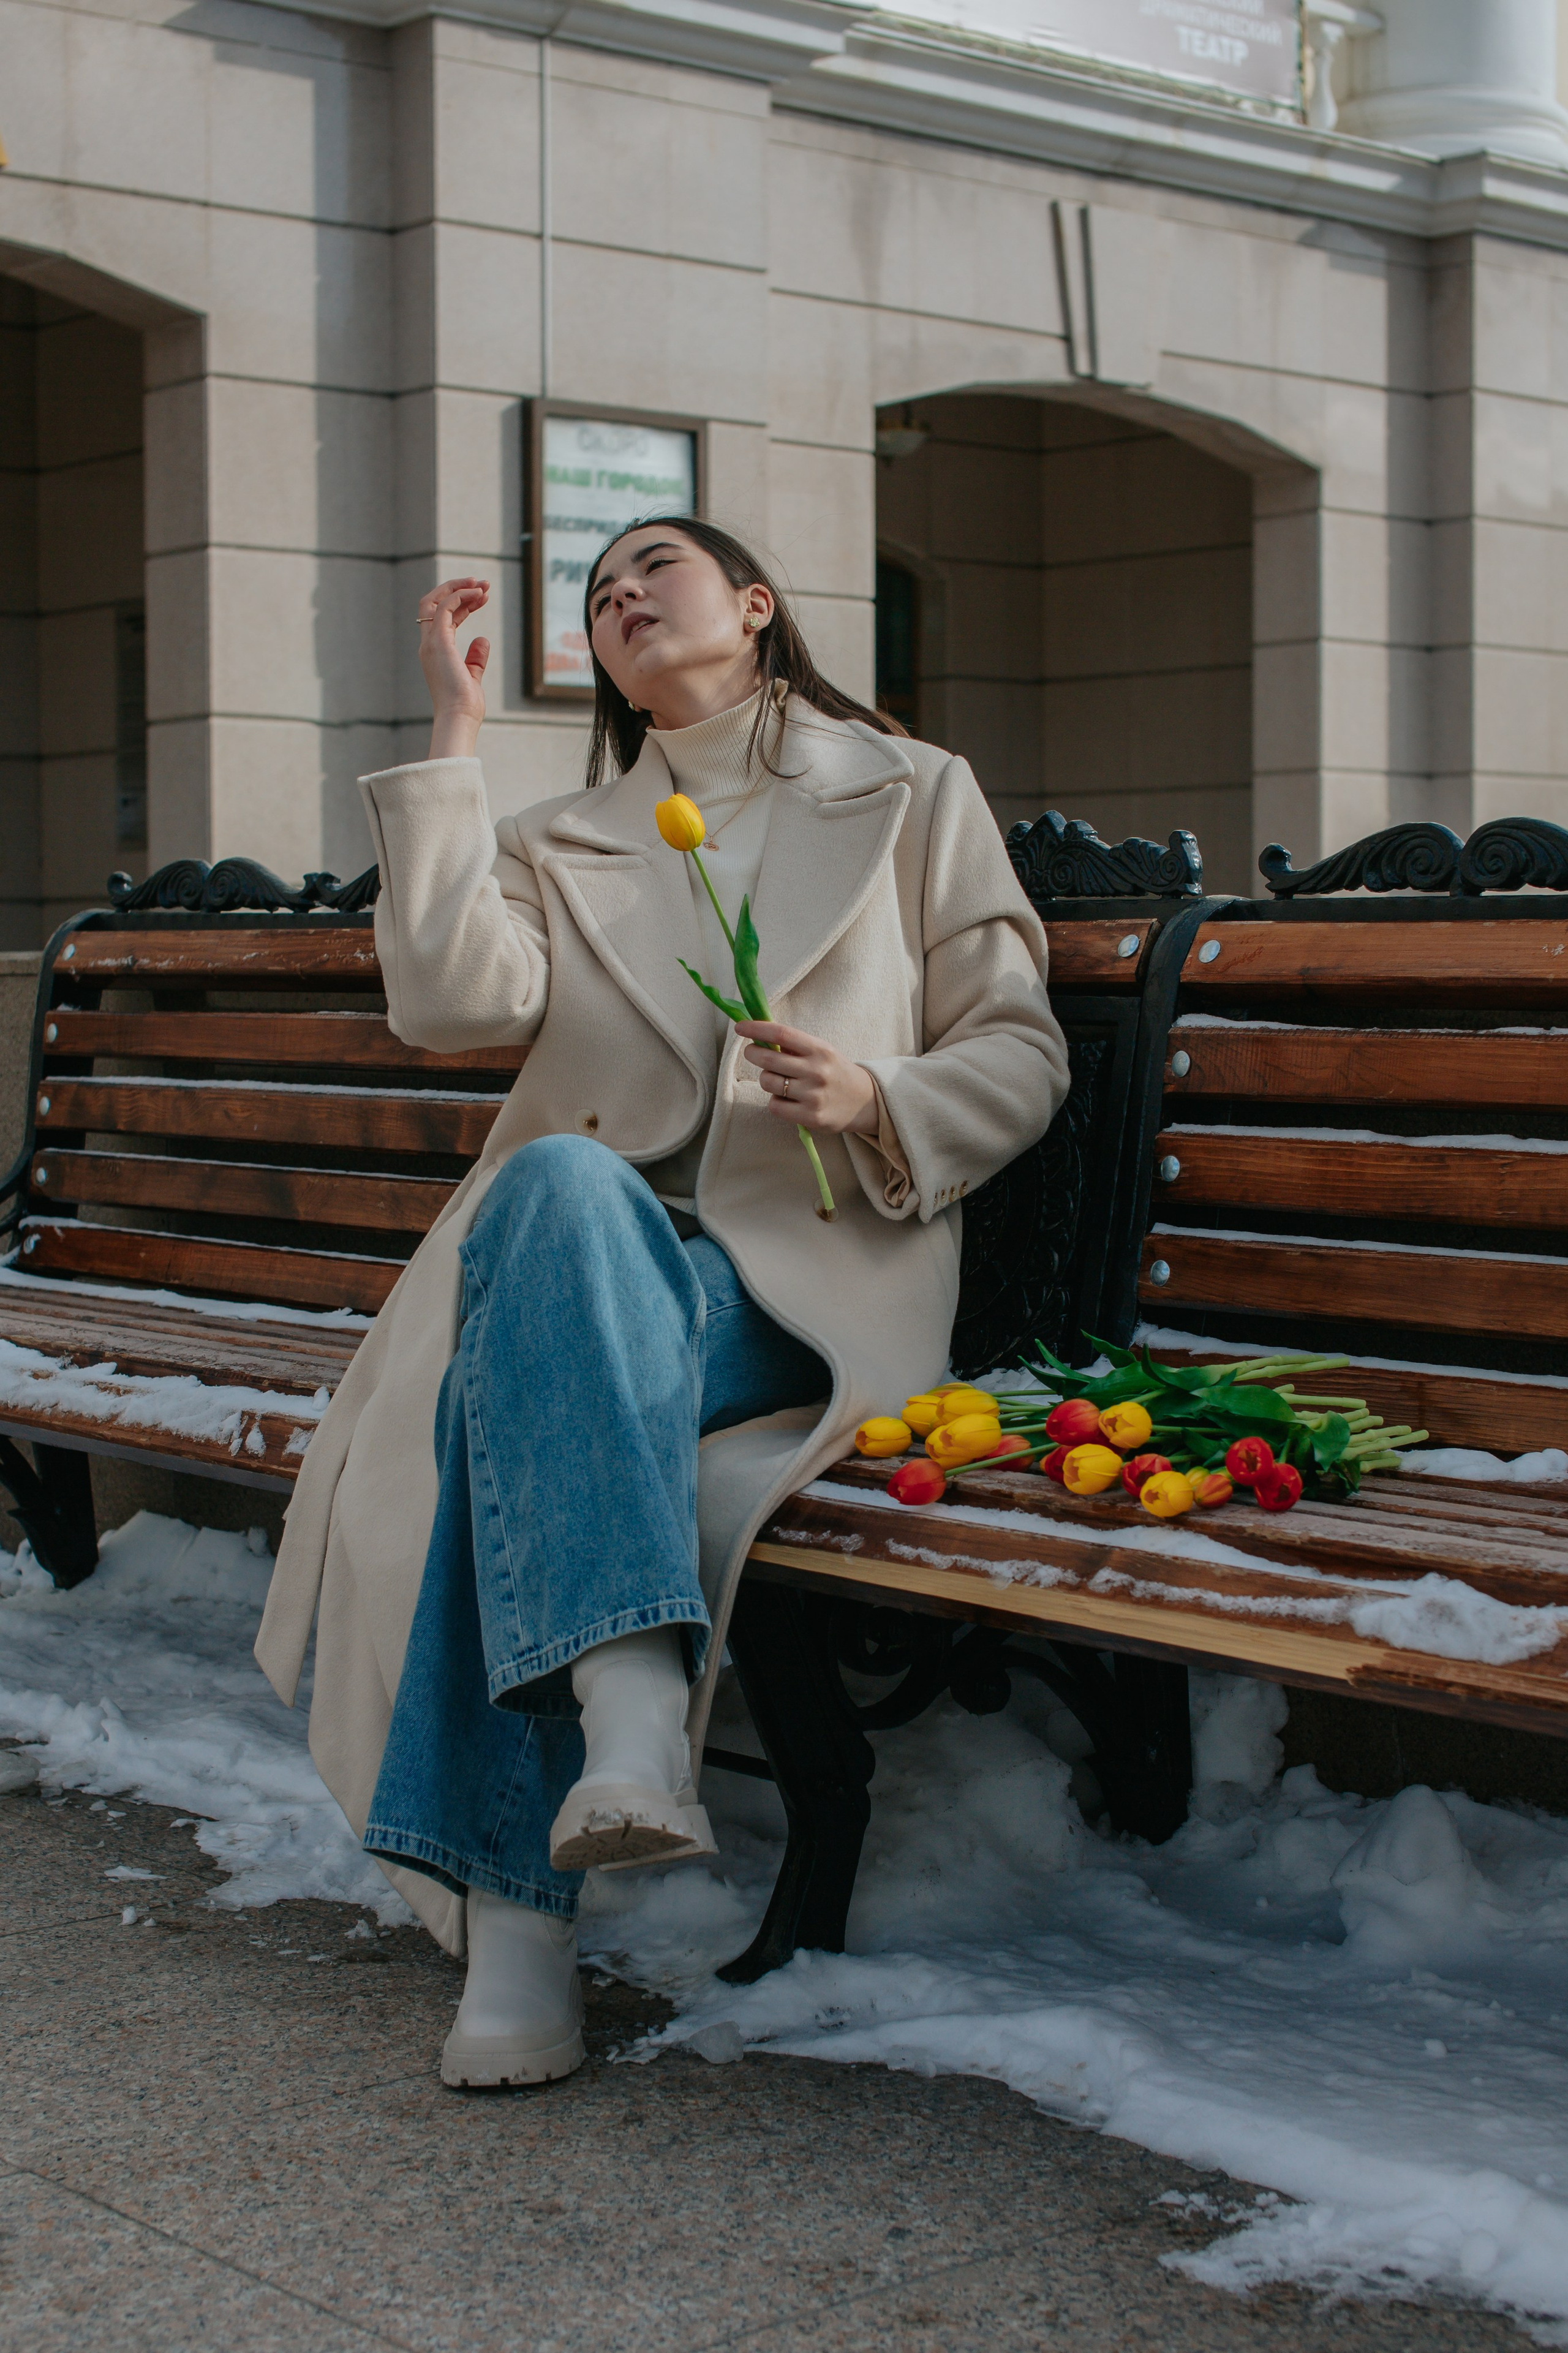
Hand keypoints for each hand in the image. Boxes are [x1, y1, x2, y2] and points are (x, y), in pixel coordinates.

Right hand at [420, 578, 490, 758]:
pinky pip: (446, 607)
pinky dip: (461, 596)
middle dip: (457, 589)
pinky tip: (478, 594)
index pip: (444, 617)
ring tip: (482, 584)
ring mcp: (431, 641)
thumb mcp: (472, 675)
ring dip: (459, 588)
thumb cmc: (465, 704)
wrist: (458, 718)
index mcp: (435, 651)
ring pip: (435, 600)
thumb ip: (475, 658)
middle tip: (482, 583)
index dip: (462, 603)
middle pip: (434, 604)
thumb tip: (482, 639)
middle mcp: (428, 643)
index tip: (482, 597)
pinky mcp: (438, 640)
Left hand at [738, 1022, 879, 1135]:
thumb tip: (759, 1036)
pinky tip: (786, 1099)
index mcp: (820, 1049)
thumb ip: (795, 1046)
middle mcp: (817, 1071)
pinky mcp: (810, 1117)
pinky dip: (775, 1101)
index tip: (740, 1027)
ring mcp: (813, 1095)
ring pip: (768, 1083)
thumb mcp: (822, 1052)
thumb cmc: (835, 1072)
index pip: (782, 1034)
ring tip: (778, 1080)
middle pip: (768, 1059)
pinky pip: (774, 1106)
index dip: (756, 1029)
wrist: (864, 1101)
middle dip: (753, 1054)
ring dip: (765, 1079)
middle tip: (752, 1052)